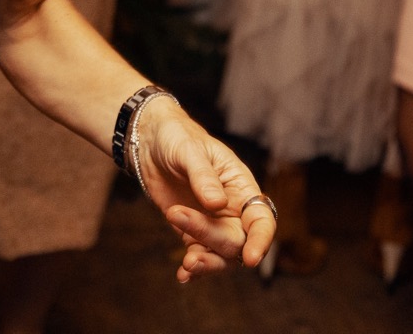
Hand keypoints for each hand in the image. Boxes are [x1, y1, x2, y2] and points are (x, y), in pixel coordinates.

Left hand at [131, 101, 275, 281]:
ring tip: (187, 265)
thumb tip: (216, 204)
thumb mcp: (189, 150)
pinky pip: (199, 255)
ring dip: (206, 263)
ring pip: (220, 255)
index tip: (250, 258)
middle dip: (212, 239)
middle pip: (236, 240)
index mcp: (241, 187)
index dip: (260, 240)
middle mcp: (232, 209)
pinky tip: (183, 276)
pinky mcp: (192, 232)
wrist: (150, 142)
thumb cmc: (177, 137)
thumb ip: (203, 177)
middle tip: (177, 216)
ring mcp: (213, 223)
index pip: (261, 219)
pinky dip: (193, 269)